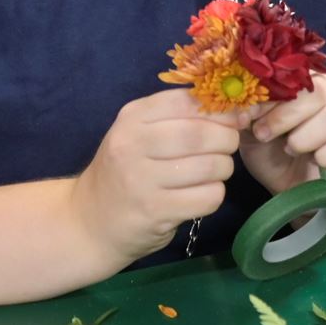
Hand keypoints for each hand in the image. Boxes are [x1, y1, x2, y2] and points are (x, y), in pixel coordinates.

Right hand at [72, 89, 246, 261]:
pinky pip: (207, 197)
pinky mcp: (155, 211)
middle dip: (227, 139)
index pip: (187, 101)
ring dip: (224, 169)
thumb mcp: (138, 133)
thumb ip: (179, 117)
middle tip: (228, 147)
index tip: (233, 118)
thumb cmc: (124, 171)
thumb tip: (236, 111)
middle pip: (201, 134)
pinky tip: (200, 195)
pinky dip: (214, 195)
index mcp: (132, 118)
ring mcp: (142, 180)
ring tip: (213, 172)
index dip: (220, 109)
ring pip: (210, 166)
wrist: (89, 222)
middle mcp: (133, 145)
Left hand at [239, 72, 325, 192]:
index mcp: (304, 82)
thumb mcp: (251, 132)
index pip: (294, 73)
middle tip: (264, 135)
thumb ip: (246, 114)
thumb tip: (240, 104)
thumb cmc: (271, 153)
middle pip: (320, 89)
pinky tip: (316, 162)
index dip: (270, 94)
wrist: (292, 190)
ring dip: (305, 137)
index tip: (248, 115)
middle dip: (286, 115)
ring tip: (290, 149)